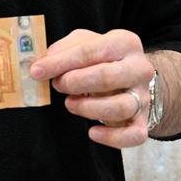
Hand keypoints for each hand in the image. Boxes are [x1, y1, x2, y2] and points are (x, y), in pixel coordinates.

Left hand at [29, 28, 152, 148]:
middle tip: (58, 85)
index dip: (60, 62)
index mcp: (124, 42)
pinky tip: (92, 132)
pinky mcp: (144, 120)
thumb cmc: (102, 58)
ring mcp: (143, 95)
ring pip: (120, 107)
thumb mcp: (84, 42)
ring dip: (88, 108)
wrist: (133, 76)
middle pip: (106, 77)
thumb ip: (63, 50)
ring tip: (70, 103)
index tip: (37, 71)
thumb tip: (42, 66)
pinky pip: (134, 135)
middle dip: (75, 83)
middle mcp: (139, 68)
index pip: (90, 51)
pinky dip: (112, 137)